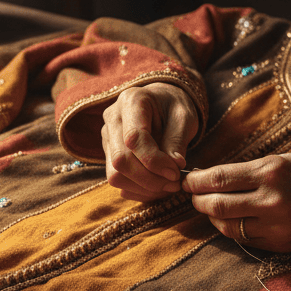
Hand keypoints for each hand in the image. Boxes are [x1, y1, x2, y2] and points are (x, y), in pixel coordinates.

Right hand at [100, 83, 198, 199]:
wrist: (162, 102)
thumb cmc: (174, 107)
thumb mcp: (184, 117)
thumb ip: (177, 140)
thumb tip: (174, 167)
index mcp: (131, 102)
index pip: (134, 138)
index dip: (154, 161)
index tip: (175, 173)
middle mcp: (112, 119)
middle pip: (120, 160)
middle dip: (149, 179)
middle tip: (174, 183)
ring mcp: (107, 138)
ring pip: (115, 175)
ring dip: (143, 188)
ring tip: (167, 186)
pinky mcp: (108, 154)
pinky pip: (118, 180)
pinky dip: (138, 189)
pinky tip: (156, 186)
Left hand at [182, 153, 290, 251]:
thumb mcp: (284, 160)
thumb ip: (248, 172)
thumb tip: (211, 179)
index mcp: (272, 172)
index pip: (219, 179)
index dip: (196, 182)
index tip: (188, 180)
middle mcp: (272, 200)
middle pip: (216, 206)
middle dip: (198, 201)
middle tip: (193, 196)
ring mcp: (276, 226)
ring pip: (227, 226)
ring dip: (212, 218)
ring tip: (209, 208)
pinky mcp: (280, 244)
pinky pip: (244, 239)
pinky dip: (232, 229)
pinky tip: (231, 220)